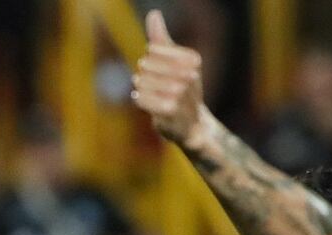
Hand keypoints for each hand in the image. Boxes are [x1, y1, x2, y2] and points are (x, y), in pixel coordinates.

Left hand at [131, 12, 209, 146]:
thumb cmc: (181, 87)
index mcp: (192, 59)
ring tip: (149, 92)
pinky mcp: (169, 111)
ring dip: (141, 88)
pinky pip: (140, 98)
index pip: (152, 48)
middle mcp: (189, 74)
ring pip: (141, 82)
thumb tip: (153, 14)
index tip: (158, 68)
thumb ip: (162, 38)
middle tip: (153, 83)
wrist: (191, 124)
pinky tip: (145, 101)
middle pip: (145, 64)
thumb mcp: (175, 61)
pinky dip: (139, 100)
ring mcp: (180, 93)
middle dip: (144, 74)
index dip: (149, 58)